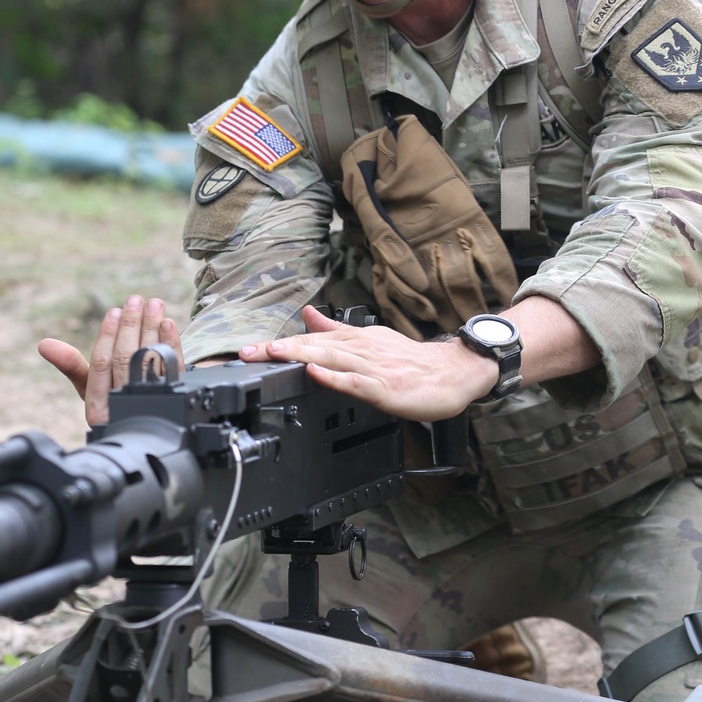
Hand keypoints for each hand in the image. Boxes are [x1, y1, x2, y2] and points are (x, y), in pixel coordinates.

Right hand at [39, 295, 183, 425]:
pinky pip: (173, 369)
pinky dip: (170, 343)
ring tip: (154, 304)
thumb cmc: (112, 397)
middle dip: (131, 327)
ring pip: (150, 360)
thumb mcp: (88, 386)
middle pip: (127, 360)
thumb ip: (70, 364)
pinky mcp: (172, 398)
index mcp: (97, 408)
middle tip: (135, 300)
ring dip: (152, 328)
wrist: (150, 418)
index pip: (101, 364)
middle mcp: (122, 408)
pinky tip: (168, 324)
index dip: (107, 336)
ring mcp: (149, 404)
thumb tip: (44, 345)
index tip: (114, 312)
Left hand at [238, 306, 496, 421]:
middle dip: (279, 348)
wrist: (453, 373)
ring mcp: (373, 368)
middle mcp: (360, 350)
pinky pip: (358, 381)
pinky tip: (317, 373)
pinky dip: (336, 376)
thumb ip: (336, 330)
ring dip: (302, 354)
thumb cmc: (411, 361)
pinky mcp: (386, 387)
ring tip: (274, 354)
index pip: (310, 339)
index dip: (278, 344)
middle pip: (314, 346)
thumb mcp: (370, 339)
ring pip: (332, 358)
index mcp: (355, 340)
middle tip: (248, 352)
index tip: (248, 350)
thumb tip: (307, 315)